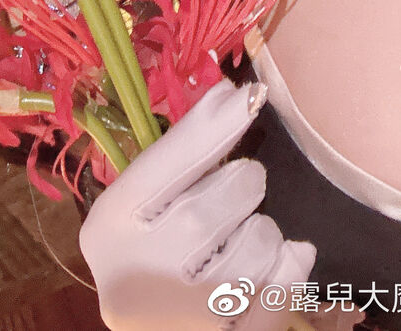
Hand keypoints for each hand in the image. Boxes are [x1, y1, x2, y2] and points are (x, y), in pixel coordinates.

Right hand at [79, 78, 315, 330]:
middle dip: (243, 183)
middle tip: (240, 186)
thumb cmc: (145, 254)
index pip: (165, 165)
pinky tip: (276, 259)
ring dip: (264, 229)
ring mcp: (181, 317)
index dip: (212, 128)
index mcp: (111, 226)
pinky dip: (289, 264)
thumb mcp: (142, 203)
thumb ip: (181, 153)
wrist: (146, 327)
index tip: (249, 95)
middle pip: (215, 204)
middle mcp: (138, 275)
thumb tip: (236, 94)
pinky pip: (280, 289)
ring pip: (257, 243)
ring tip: (240, 236)